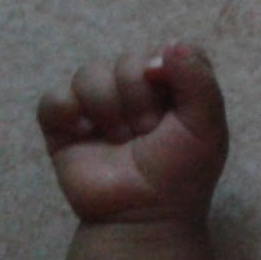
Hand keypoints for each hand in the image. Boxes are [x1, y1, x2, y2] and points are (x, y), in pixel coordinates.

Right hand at [38, 43, 228, 222]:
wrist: (145, 215)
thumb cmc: (182, 174)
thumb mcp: (207, 127)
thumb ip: (199, 80)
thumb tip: (169, 44)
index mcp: (170, 89)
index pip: (165, 50)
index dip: (166, 72)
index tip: (170, 104)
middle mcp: (133, 92)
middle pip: (125, 61)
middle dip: (139, 99)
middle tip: (147, 133)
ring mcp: (97, 108)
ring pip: (89, 74)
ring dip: (107, 109)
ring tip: (120, 141)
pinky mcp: (63, 126)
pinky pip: (53, 98)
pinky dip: (66, 111)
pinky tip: (84, 133)